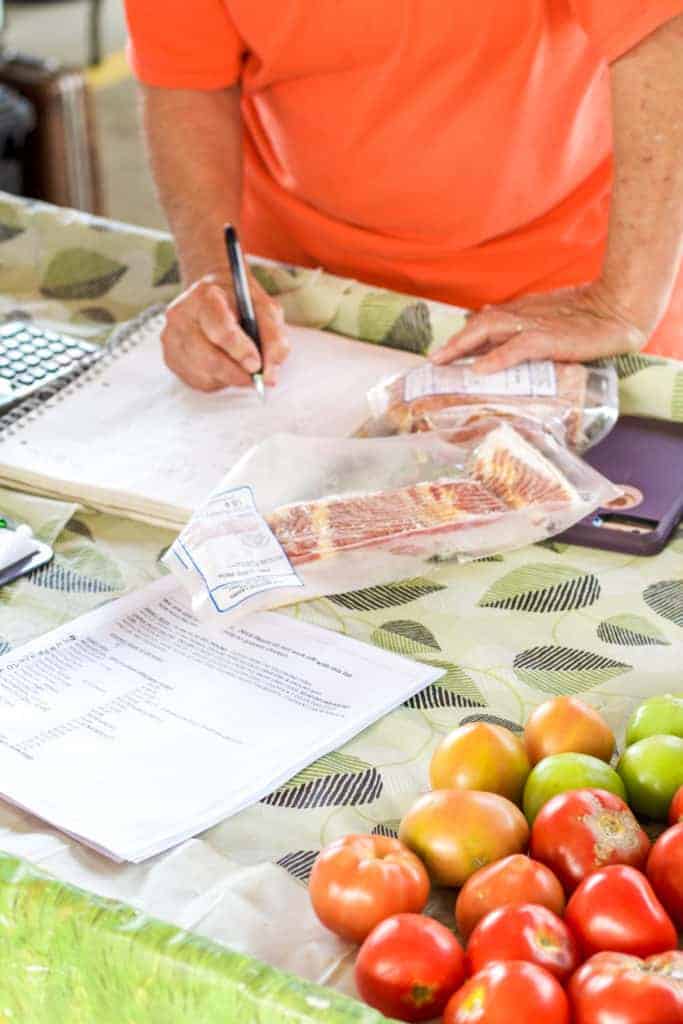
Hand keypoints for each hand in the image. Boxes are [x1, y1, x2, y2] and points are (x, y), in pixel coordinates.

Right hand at [161, 271, 288, 390]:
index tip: (256, 365)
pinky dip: (218, 381)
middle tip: (256, 378)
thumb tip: (270, 376)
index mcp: (204, 296)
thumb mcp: (264, 309)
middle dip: (237, 373)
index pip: (220, 329)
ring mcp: (171, 338)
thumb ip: (273, 338)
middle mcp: (181, 316)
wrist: (213, 296)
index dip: (240, 351)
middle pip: (208, 358)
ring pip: (204, 374)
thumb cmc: (241, 303)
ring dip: (230, 378)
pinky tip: (225, 366)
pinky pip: (198, 381)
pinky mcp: (171, 358)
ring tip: (242, 367)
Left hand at [432, 283, 649, 372]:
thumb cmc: (587, 318)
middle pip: (479, 325)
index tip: (441, 356)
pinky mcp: (548, 338)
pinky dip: (497, 358)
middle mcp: (522, 316)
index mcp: (522, 314)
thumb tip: (498, 351)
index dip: (462, 339)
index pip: (484, 324)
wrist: (617, 308)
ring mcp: (533, 326)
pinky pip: (517, 348)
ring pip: (489, 331)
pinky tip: (480, 369)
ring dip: (463, 346)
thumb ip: (525, 334)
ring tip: (444, 362)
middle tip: (434, 362)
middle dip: (454, 343)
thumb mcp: (549, 323)